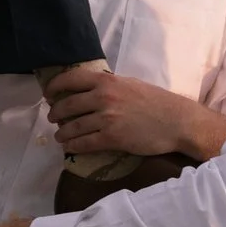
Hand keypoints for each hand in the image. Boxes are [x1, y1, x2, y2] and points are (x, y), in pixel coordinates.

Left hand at [45, 69, 225, 160]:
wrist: (177, 121)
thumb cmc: (156, 101)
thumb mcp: (130, 84)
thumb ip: (109, 85)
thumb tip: (90, 88)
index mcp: (107, 80)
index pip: (71, 79)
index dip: (54, 87)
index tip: (48, 94)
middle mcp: (103, 97)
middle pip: (67, 105)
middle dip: (55, 113)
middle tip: (53, 118)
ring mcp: (107, 118)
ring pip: (73, 127)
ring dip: (62, 133)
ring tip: (59, 136)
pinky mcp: (112, 138)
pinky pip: (84, 143)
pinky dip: (73, 146)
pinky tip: (69, 148)